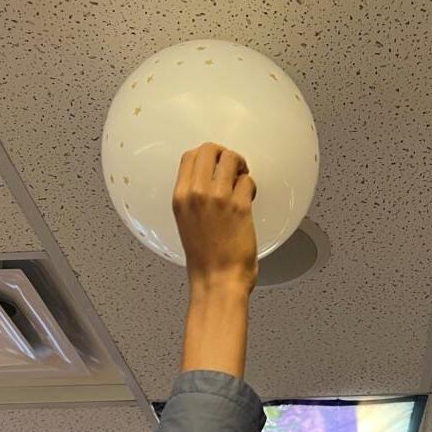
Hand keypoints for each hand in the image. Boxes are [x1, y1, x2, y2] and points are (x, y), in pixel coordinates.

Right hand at [175, 144, 256, 377]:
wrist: (217, 281)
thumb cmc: (205, 260)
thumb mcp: (187, 223)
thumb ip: (194, 199)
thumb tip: (208, 181)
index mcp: (180, 198)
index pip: (189, 156)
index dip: (206, 156)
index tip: (216, 165)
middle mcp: (195, 194)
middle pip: (210, 150)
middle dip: (225, 155)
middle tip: (234, 169)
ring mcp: (218, 198)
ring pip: (232, 159)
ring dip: (241, 168)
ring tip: (243, 183)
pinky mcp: (239, 206)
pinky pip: (248, 181)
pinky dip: (251, 187)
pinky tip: (250, 200)